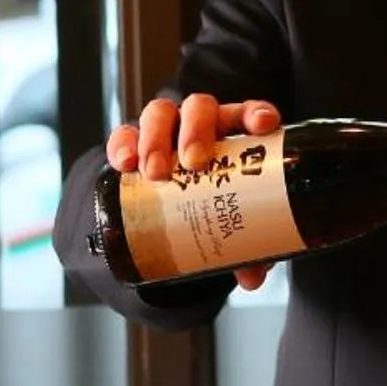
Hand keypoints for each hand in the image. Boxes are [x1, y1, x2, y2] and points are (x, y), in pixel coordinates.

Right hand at [105, 94, 280, 291]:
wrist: (174, 202)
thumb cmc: (214, 200)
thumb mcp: (232, 218)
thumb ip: (247, 244)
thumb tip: (253, 277)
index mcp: (233, 133)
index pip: (248, 113)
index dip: (256, 114)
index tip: (264, 125)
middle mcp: (200, 124)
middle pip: (199, 108)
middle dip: (196, 131)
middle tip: (193, 163)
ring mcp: (166, 130)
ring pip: (160, 114)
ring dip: (156, 139)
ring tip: (155, 172)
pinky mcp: (134, 143)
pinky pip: (124, 134)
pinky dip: (122, 145)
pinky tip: (124, 164)